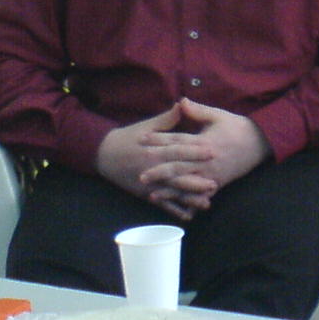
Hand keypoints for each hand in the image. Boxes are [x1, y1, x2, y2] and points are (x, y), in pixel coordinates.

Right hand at [96, 106, 215, 219]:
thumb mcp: (147, 126)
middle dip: (195, 181)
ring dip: (188, 199)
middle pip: (176, 176)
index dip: (195, 152)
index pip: (177, 151)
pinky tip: (189, 216)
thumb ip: (167, 119)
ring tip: (206, 203)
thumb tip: (183, 104)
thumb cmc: (129, 137)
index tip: (213, 151)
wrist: (104, 155)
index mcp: (153, 150)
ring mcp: (148, 184)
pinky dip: (174, 211)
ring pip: (171, 193)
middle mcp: (151, 169)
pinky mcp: (145, 193)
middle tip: (214, 184)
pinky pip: (161, 204)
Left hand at [136, 99, 269, 215]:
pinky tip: (175, 202)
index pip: (177, 140)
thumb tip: (180, 101)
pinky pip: (198, 193)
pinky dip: (186, 199)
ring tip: (151, 191)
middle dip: (158, 170)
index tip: (141, 140)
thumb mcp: (218, 115)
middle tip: (140, 174)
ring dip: (169, 188)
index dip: (158, 140)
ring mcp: (211, 172)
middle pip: (178, 165)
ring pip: (186, 182)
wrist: (260, 143)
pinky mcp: (216, 182)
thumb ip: (198, 110)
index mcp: (204, 141)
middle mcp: (205, 159)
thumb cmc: (237, 127)